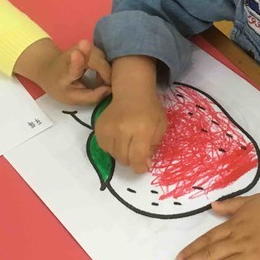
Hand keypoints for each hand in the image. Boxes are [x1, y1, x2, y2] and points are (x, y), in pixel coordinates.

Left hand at [14, 38, 110, 104]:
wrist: (49, 69)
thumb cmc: (61, 87)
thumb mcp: (72, 98)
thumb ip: (91, 97)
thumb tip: (110, 89)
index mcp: (64, 74)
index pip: (72, 68)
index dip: (76, 62)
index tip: (77, 54)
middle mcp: (71, 56)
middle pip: (93, 60)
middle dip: (104, 72)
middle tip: (104, 85)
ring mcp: (78, 47)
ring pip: (100, 55)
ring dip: (105, 68)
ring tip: (101, 79)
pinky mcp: (85, 44)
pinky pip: (102, 54)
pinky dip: (105, 63)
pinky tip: (101, 71)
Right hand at [94, 56, 166, 172]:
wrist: (132, 92)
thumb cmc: (150, 109)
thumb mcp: (160, 127)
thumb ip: (154, 147)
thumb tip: (145, 165)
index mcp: (142, 130)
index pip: (137, 158)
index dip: (140, 167)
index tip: (143, 166)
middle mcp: (123, 130)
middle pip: (124, 159)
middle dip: (132, 159)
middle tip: (137, 151)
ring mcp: (109, 129)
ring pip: (113, 155)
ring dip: (122, 153)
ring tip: (128, 142)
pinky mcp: (99, 128)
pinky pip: (104, 148)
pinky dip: (112, 147)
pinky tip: (119, 137)